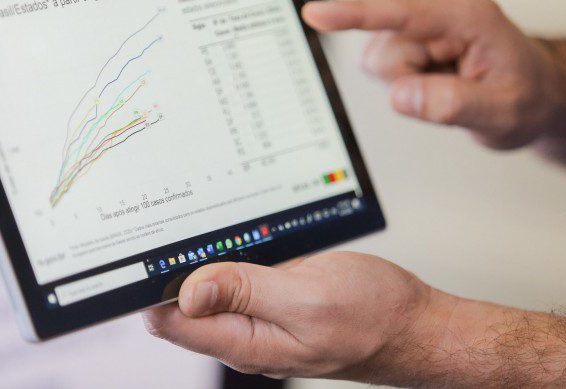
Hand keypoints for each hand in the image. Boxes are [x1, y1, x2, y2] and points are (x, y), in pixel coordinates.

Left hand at [143, 252, 455, 383]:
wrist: (414, 325)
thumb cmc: (373, 316)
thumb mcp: (307, 296)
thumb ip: (245, 292)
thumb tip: (186, 292)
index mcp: (245, 341)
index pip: (170, 321)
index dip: (152, 286)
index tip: (151, 248)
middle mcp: (246, 335)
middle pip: (184, 305)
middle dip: (176, 268)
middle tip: (182, 224)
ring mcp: (261, 320)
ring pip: (212, 289)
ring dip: (207, 260)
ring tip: (209, 225)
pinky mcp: (276, 304)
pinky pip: (240, 282)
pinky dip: (236, 260)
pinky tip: (243, 239)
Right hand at [302, 0, 559, 148]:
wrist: (539, 91)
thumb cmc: (527, 97)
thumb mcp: (501, 114)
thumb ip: (450, 104)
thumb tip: (400, 95)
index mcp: (466, 16)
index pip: (398, 14)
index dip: (353, 15)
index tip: (315, 14)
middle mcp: (440, 4)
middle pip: (382, 50)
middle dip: (405, 80)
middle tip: (447, 89)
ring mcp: (425, 14)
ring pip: (379, 58)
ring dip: (406, 80)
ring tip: (447, 82)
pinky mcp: (413, 28)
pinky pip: (385, 61)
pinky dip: (406, 77)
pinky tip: (437, 76)